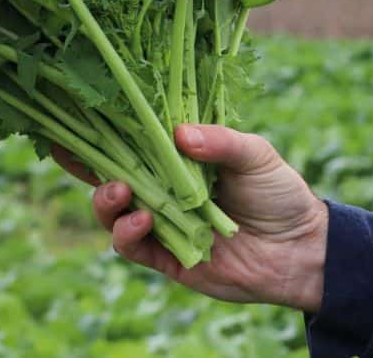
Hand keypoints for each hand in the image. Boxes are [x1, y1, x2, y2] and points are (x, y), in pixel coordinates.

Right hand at [51, 124, 328, 311]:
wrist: (303, 251)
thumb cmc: (279, 193)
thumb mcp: (255, 154)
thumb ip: (220, 142)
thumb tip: (179, 134)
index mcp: (172, 159)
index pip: (127, 141)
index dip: (95, 130)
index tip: (69, 115)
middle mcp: (158, 189)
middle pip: (105, 174)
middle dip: (82, 164)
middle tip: (71, 153)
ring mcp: (158, 223)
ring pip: (110, 211)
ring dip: (105, 200)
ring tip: (120, 191)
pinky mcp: (164, 257)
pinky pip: (130, 246)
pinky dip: (127, 232)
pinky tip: (142, 220)